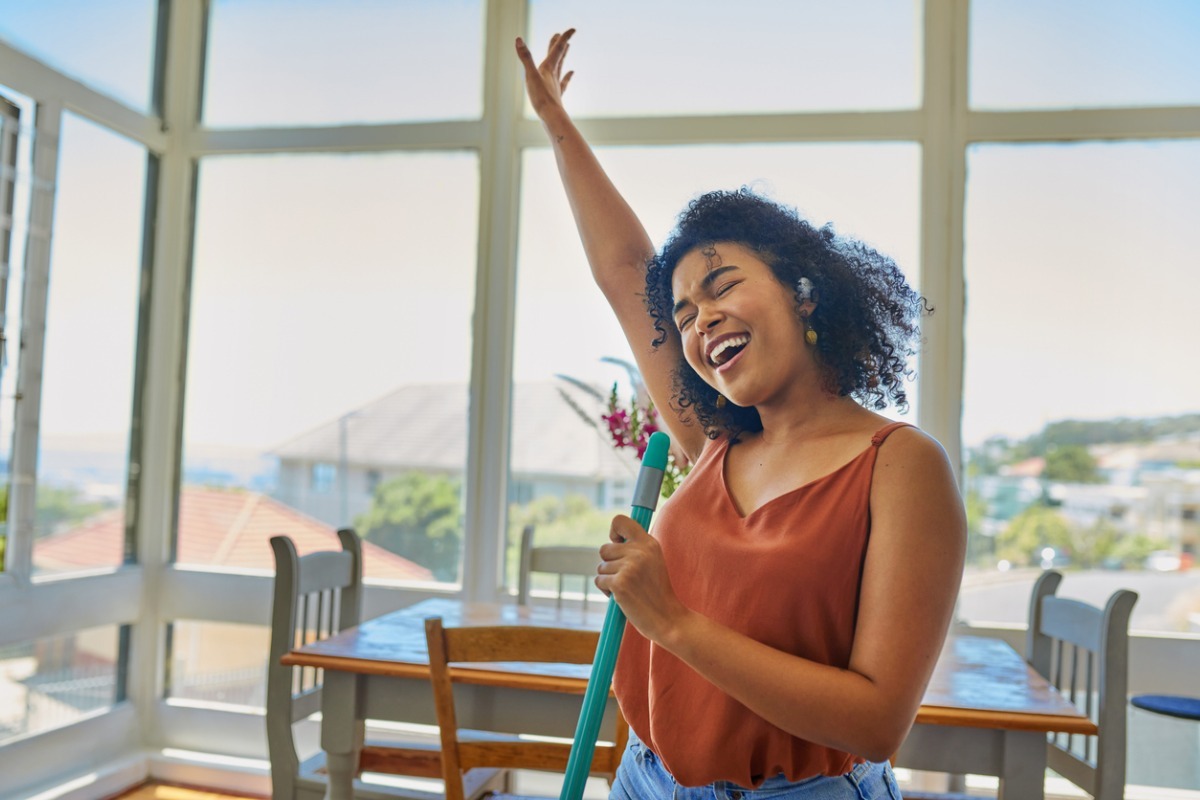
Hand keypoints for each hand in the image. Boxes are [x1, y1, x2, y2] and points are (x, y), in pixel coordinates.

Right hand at [514, 28, 574, 121]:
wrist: (551, 118)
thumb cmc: (541, 98)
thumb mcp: (530, 76)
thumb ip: (525, 58)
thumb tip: (518, 39)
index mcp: (548, 68)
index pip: (557, 49)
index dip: (564, 38)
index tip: (573, 29)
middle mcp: (553, 75)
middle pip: (558, 56)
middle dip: (560, 44)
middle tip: (562, 35)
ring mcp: (555, 85)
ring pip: (560, 67)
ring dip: (563, 56)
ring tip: (568, 48)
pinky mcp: (555, 95)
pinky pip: (562, 82)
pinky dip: (567, 76)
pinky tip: (571, 73)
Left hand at [596, 515, 689, 644]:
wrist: (668, 619)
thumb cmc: (657, 592)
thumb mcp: (653, 562)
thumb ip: (637, 548)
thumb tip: (613, 540)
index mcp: (649, 543)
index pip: (620, 521)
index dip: (613, 532)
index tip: (617, 543)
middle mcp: (640, 552)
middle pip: (604, 548)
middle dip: (610, 564)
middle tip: (627, 578)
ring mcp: (629, 567)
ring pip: (601, 567)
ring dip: (609, 580)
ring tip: (628, 589)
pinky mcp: (620, 584)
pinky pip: (599, 581)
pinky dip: (606, 591)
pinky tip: (622, 598)